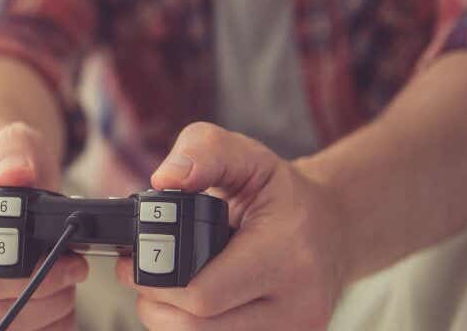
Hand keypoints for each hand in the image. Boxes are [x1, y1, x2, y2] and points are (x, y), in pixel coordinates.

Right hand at [0, 122, 85, 330]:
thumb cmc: (6, 166)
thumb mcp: (15, 143)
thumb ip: (14, 152)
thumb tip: (14, 175)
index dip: (33, 279)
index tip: (68, 263)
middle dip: (45, 301)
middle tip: (73, 275)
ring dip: (44, 318)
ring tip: (65, 288)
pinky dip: (38, 328)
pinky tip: (53, 306)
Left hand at [114, 122, 346, 329]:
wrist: (333, 228)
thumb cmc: (281, 195)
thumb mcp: (245, 156)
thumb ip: (203, 152)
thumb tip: (165, 178)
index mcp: (285, 253)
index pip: (201, 293)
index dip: (154, 282)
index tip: (133, 263)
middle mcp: (298, 304)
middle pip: (196, 327)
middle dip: (155, 303)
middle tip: (141, 277)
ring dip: (171, 320)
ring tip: (167, 289)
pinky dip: (195, 327)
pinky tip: (194, 302)